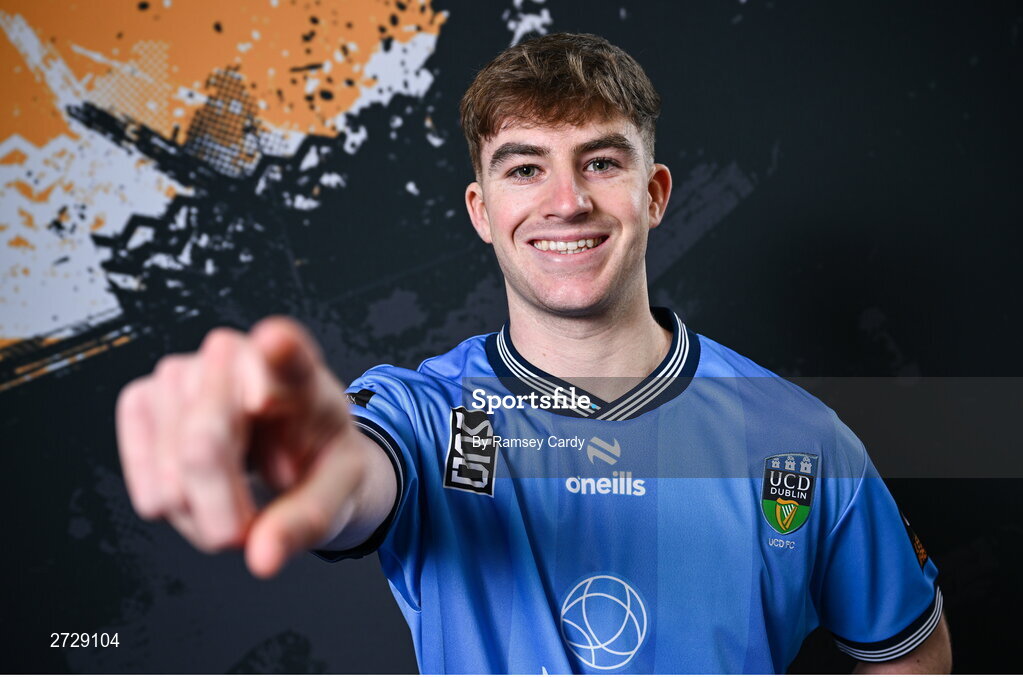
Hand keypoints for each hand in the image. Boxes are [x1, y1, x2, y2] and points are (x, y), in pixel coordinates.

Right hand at [115, 317, 394, 577]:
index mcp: (300, 370)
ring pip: (170, 470)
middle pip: (205, 441)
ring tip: (233, 503)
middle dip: (223, 507)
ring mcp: (180, 371)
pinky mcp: (142, 400)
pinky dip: (171, 507)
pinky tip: (200, 491)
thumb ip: (306, 522)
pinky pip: (144, 481)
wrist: (290, 453)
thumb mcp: (338, 491)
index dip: (278, 351)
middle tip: (246, 531)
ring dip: (200, 514)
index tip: (275, 343)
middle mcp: (235, 355)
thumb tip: (261, 559)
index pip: (288, 350)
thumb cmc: (318, 460)